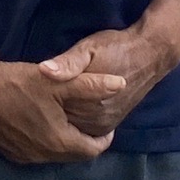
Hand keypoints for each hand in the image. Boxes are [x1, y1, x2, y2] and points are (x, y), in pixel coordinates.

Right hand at [0, 57, 112, 163]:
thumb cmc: (19, 83)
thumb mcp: (59, 82)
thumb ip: (92, 86)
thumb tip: (122, 85)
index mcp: (59, 142)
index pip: (92, 150)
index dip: (103, 139)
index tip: (107, 127)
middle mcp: (43, 156)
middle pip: (74, 155)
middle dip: (85, 142)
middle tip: (91, 125)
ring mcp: (25, 157)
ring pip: (55, 155)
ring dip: (66, 143)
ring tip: (71, 124)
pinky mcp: (10, 154)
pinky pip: (38, 154)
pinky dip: (47, 144)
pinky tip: (45, 126)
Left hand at [38, 23, 179, 136]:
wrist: (149, 55)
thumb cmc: (115, 48)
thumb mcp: (88, 48)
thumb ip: (67, 63)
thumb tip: (44, 71)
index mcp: (85, 100)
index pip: (50, 111)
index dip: (38, 102)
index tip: (30, 93)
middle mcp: (94, 118)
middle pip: (59, 123)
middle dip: (48, 113)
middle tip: (38, 97)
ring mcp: (104, 125)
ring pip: (72, 130)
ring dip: (61, 119)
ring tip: (51, 102)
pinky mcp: (110, 125)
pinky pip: (86, 131)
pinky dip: (75, 123)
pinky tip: (68, 108)